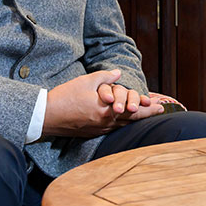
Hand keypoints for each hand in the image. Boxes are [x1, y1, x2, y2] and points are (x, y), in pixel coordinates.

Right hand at [43, 69, 164, 137]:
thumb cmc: (64, 97)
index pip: (133, 110)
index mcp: (106, 110)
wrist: (45, 116)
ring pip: (122, 126)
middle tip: (160, 110)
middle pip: (131, 120)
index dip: (147, 108)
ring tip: (146, 114)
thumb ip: (105, 77)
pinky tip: (126, 121)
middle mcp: (105, 123)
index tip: (160, 105)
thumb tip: (119, 73)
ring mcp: (98, 129)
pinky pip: (112, 129)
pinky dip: (123, 124)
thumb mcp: (85, 81)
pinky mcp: (91, 133)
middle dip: (146, 114)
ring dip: (135, 119)